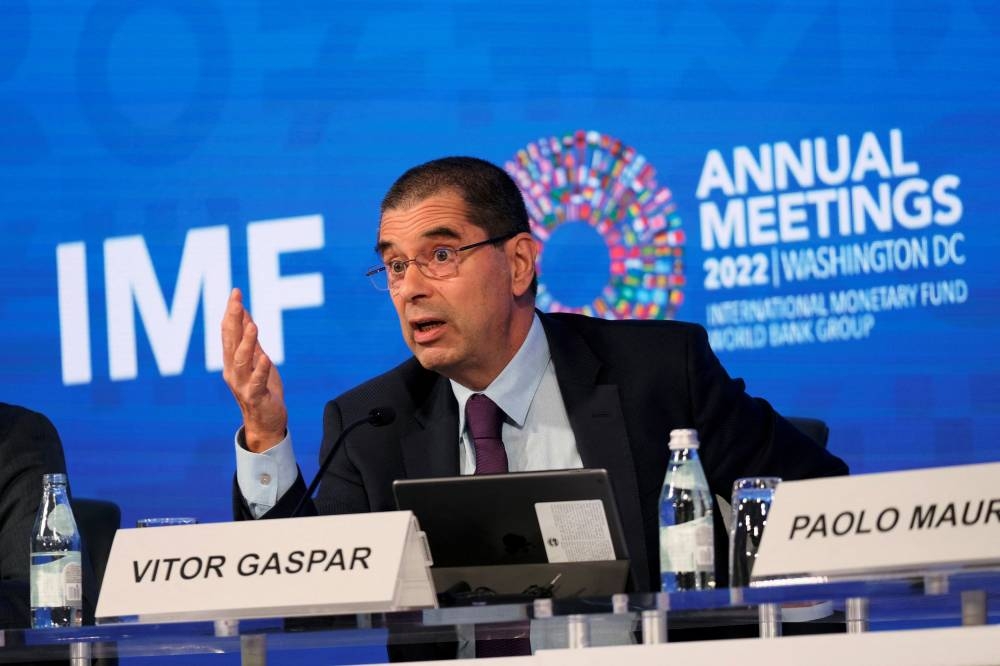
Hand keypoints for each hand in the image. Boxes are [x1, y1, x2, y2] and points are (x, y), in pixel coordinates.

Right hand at [221, 288, 287, 451]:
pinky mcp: (255, 396)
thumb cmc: (261, 389)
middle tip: (236, 301)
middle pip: (231, 342)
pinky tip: (265, 358)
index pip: (229, 332)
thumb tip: (245, 313)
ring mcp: (241, 384)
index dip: (231, 312)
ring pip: (241, 361)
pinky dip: (260, 370)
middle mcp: (232, 370)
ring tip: (253, 326)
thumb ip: (250, 339)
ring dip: (246, 343)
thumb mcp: (256, 359)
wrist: (265, 422)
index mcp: (232, 360)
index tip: (236, 292)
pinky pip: (256, 382)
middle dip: (233, 320)